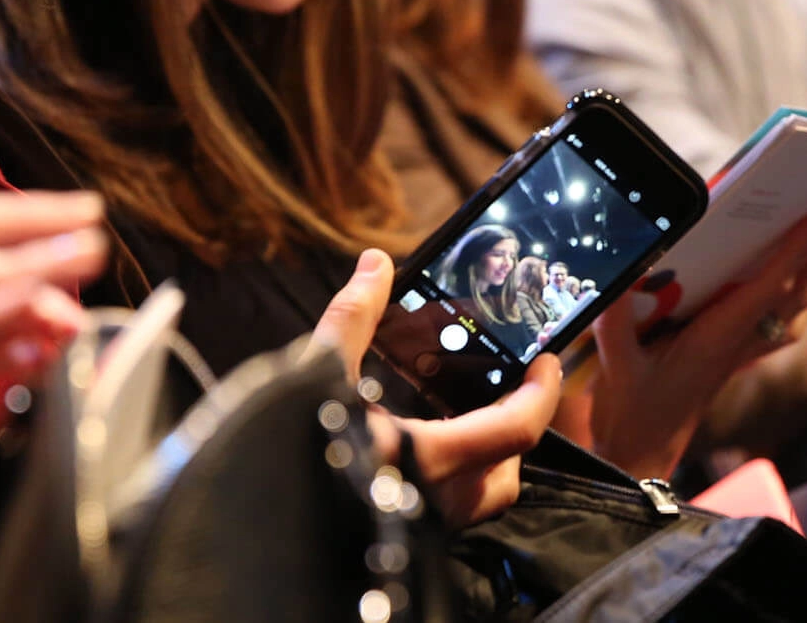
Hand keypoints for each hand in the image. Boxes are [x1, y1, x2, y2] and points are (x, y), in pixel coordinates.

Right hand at [306, 250, 558, 525]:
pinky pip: (453, 509)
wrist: (261, 529)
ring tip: (464, 416)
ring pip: (484, 496)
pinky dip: (454, 476)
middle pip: (509, 468)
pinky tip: (421, 446)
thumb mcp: (319, 376)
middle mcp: (438, 502)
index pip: (518, 428)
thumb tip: (375, 265)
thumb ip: (353, 319)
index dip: (541, 392)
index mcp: (432, 459)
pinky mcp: (405, 541)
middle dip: (515, 426)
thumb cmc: (292, 454)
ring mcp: (424, 529)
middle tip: (504, 389)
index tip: (544, 360)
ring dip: (487, 456)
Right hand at [585, 210, 806, 478]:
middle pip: (794, 296)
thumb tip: (622, 274)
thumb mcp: (616, 367)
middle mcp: (735, 346)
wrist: (638, 459)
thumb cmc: (631, 415)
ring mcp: (737, 354)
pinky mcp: (731, 359)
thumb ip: (614, 323)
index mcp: (714, 342)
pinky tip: (802, 283)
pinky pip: (779, 324)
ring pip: (793, 311)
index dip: (794, 250)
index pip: (766, 288)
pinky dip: (797, 298)